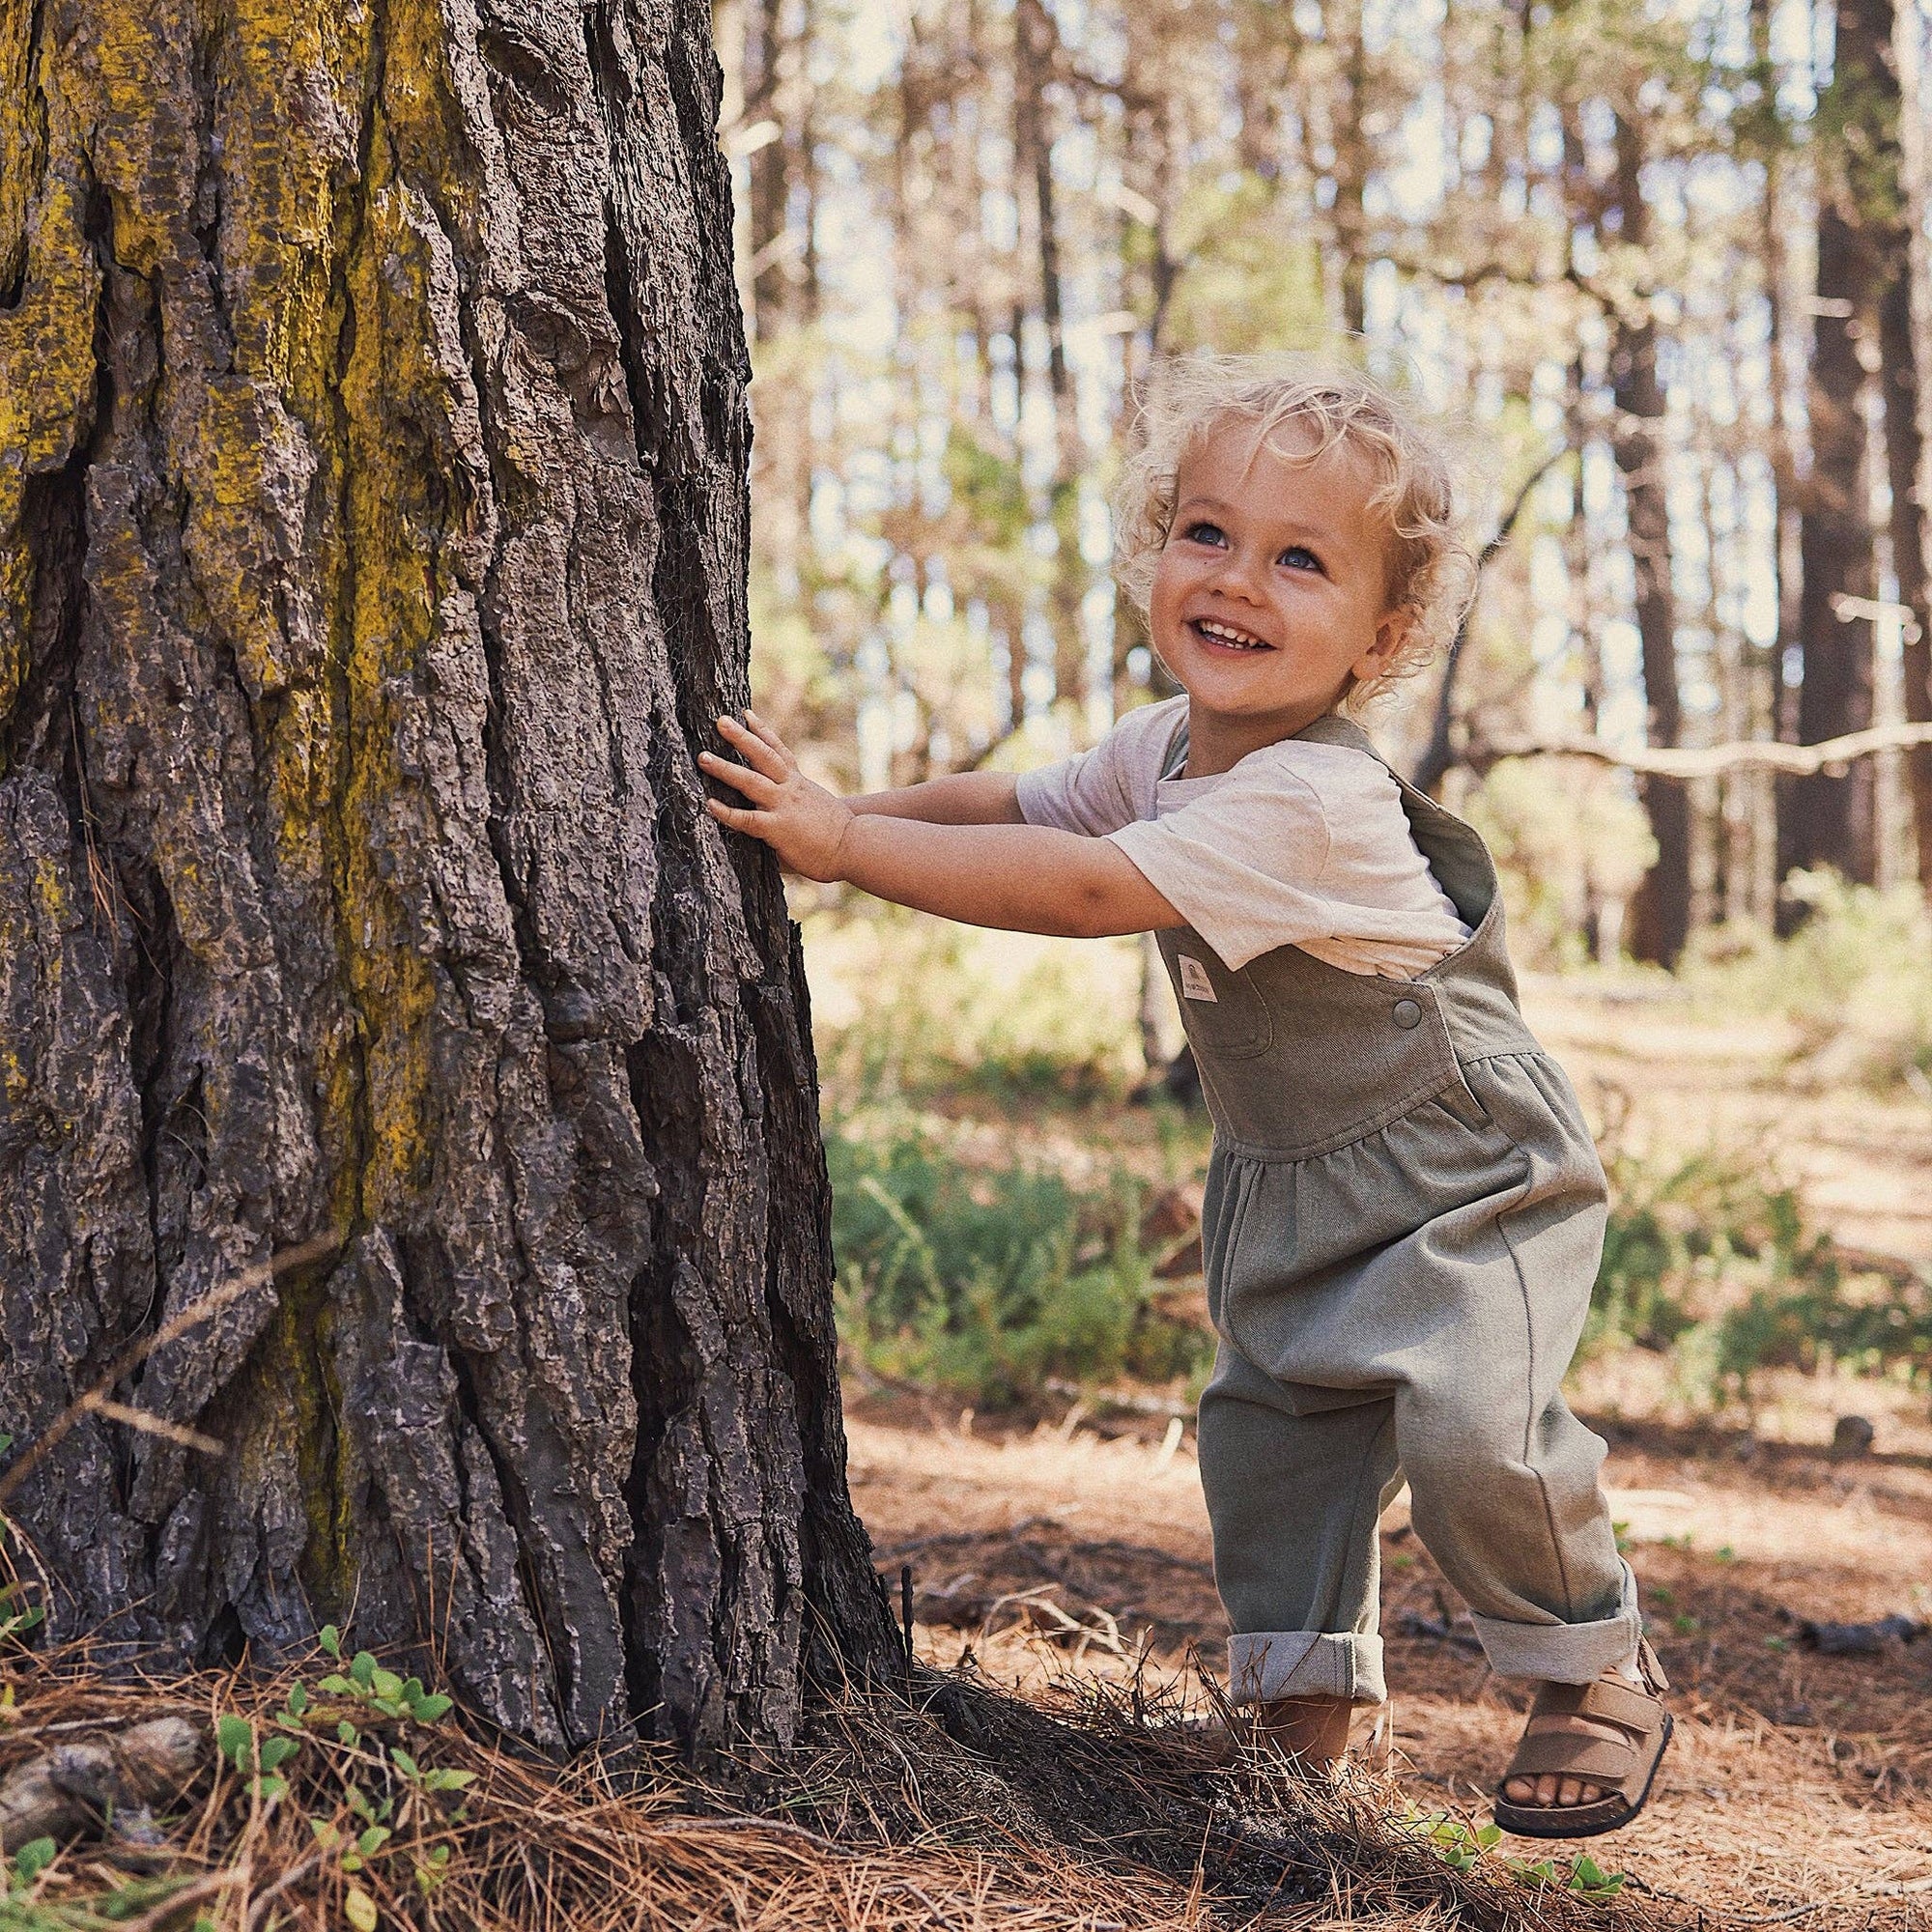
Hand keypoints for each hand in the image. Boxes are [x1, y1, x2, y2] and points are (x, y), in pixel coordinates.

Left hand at [699, 710, 855, 881]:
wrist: (857, 846)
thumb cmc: (838, 834)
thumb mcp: (816, 810)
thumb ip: (794, 808)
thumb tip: (777, 813)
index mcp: (799, 783)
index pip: (779, 751)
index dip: (761, 731)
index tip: (745, 713)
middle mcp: (790, 789)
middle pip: (763, 756)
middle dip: (741, 737)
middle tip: (720, 720)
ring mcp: (783, 806)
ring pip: (751, 781)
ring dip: (725, 768)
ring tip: (702, 756)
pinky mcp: (778, 828)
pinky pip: (748, 819)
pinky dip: (727, 812)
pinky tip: (709, 804)